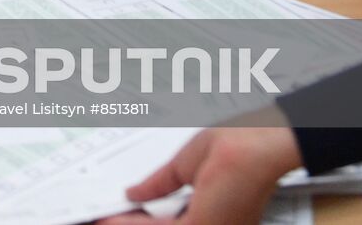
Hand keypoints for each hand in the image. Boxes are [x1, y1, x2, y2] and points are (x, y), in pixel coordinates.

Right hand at [98, 123, 300, 224]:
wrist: (257, 145)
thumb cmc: (240, 146)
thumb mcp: (186, 164)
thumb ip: (160, 184)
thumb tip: (136, 193)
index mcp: (215, 212)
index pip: (171, 220)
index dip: (143, 218)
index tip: (121, 213)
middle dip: (132, 223)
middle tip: (108, 218)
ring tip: (105, 219)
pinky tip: (114, 219)